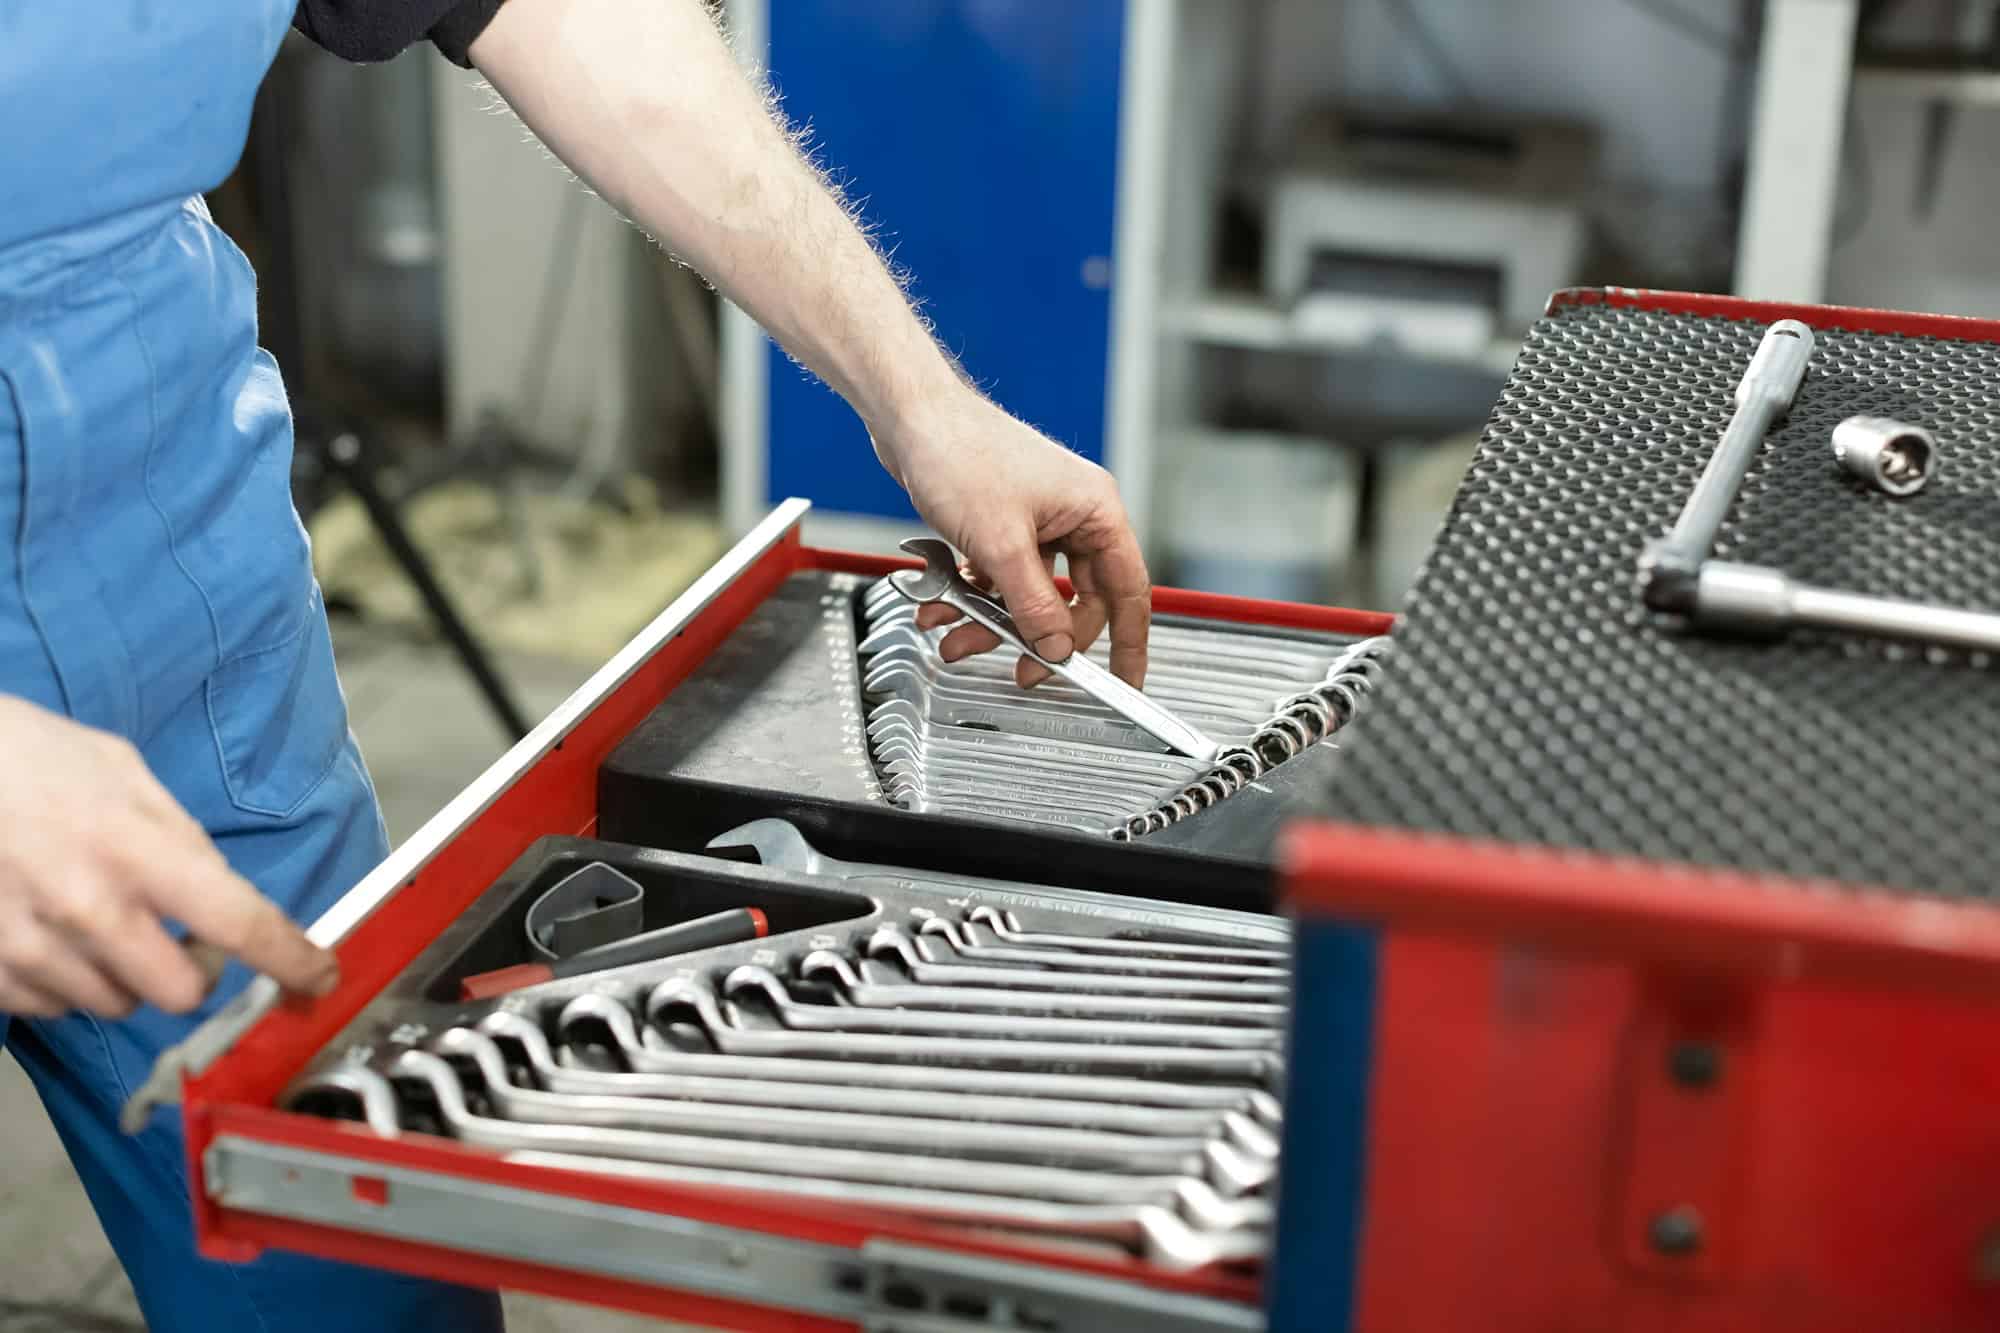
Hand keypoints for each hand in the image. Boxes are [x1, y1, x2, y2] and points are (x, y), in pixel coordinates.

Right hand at [0, 697, 338, 1018]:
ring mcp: (33, 950)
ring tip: (101, 921)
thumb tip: (221, 892)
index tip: (317, 977)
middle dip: (194, 973)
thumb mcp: (126, 774)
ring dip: (127, 975)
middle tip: (183, 940)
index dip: (290, 960)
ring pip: (117, 1004)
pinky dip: (70, 982)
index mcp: (137, 852)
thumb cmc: (33, 759)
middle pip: (180, 993)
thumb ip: (180, 838)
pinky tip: (56, 934)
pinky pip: (58, 1007)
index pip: (239, 925)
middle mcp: (89, 912)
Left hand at [873, 386, 1151, 687]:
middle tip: (1020, 669)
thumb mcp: (1001, 545)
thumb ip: (1033, 605)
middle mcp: (1074, 515)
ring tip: (956, 638)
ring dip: (992, 621)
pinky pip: (999, 575)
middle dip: (1039, 637)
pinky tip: (940, 604)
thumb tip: (1057, 647)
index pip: (1128, 591)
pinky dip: (972, 596)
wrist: (908, 416)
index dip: (1130, 642)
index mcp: (1095, 511)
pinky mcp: (1003, 522)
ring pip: (1028, 592)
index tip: (1125, 682)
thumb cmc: (960, 453)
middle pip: (1074, 600)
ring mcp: (1038, 519)